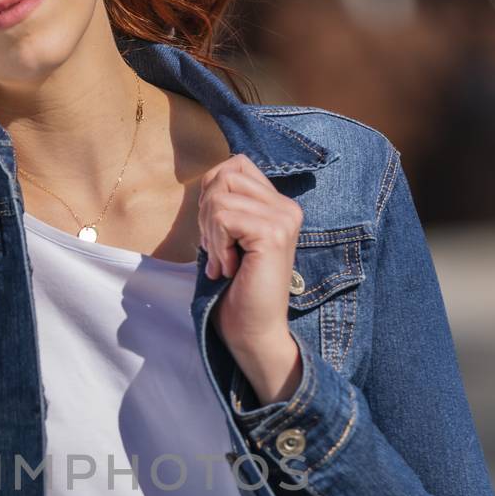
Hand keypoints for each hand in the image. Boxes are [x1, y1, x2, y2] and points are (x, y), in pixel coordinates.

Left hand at [199, 153, 302, 348]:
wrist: (253, 330)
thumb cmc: (237, 289)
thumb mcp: (228, 237)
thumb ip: (225, 205)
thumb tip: (209, 178)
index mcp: (279, 205)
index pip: (235, 165)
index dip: (212, 194)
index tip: (216, 233)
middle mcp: (287, 207)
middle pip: (225, 175)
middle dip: (206, 212)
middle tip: (217, 249)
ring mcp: (283, 219)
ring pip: (220, 196)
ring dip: (210, 232)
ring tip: (224, 261)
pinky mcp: (273, 233)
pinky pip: (223, 217)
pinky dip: (216, 244)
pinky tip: (228, 268)